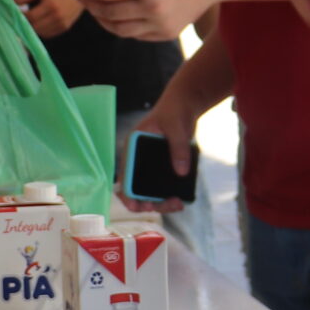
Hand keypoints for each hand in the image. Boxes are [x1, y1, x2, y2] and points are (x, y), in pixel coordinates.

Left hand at [17, 0, 82, 38]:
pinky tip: (39, 23)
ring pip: (41, 32)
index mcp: (50, 5)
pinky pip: (49, 34)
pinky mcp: (65, 28)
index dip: (21, 16)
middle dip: (26, 24)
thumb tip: (12, 4)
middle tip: (22, 18)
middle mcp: (57, 16)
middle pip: (35, 27)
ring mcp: (62, 23)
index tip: (17, 13)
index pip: (31, 17)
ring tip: (30, 21)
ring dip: (33, 28)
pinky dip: (42, 31)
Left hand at [79, 0, 221, 41]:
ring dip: (103, 20)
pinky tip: (118, 16)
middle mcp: (152, 6)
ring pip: (119, 29)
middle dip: (91, 5)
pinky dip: (122, 27)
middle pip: (109, 12)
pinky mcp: (167, 33)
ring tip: (97, 10)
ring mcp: (160, 23)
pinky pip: (136, 34)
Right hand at [126, 97, 199, 215]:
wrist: (186, 104)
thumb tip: (181, 173)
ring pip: (151, 191)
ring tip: (178, 203)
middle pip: (137, 189)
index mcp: (132, 148)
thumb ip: (178, 148)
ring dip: (162, 202)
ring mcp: (150, 165)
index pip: (124, 176)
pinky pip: (163, 186)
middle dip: (149, 202)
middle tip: (170, 204)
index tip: (138, 206)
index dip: (127, 194)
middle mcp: (138, 159)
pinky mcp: (163, 167)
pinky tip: (182, 198)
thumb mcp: (176, 126)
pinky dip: (170, 195)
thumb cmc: (175, 109)